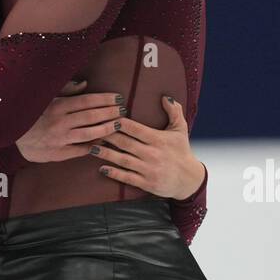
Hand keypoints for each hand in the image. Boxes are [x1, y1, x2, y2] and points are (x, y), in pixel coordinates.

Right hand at [14, 79, 122, 163]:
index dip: (104, 99)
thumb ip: (66, 90)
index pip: (87, 101)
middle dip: (110, 113)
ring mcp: (60, 138)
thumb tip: (85, 84)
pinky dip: (94, 145)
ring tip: (119, 125)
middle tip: (124, 110)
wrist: (12, 134)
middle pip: (91, 116)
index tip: (118, 98)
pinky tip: (105, 141)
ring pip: (89, 133)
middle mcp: (60, 122)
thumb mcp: (46, 98)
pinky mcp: (58, 153)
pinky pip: (81, 149)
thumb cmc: (32, 113)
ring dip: (106, 129)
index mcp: (57, 106)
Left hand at [89, 95, 204, 199]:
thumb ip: (174, 111)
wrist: (189, 180)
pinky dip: (114, 173)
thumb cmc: (182, 151)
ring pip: (123, 160)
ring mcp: (148, 170)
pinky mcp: (146, 183)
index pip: (135, 129)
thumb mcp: (181, 129)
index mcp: (158, 139)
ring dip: (105, 154)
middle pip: (125, 143)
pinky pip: (127, 177)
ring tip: (91, 147)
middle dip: (107, 136)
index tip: (105, 115)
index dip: (120, 122)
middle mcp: (152, 154)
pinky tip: (101, 168)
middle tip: (91, 129)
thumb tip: (165, 96)